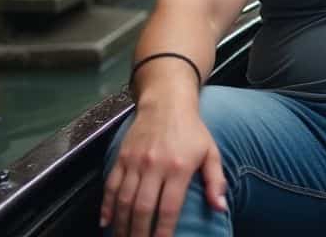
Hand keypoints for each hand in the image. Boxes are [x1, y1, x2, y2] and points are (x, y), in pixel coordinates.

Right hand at [99, 100, 227, 236]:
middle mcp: (155, 165)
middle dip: (139, 233)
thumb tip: (220, 208)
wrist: (166, 102)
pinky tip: (106, 222)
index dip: (164, 231)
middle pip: (143, 208)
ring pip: (124, 200)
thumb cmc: (192, 130)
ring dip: (122, 224)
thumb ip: (215, 181)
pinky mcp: (121, 157)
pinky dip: (106, 206)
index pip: (169, 207)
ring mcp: (135, 161)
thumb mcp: (210, 152)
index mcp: (179, 167)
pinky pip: (111, 185)